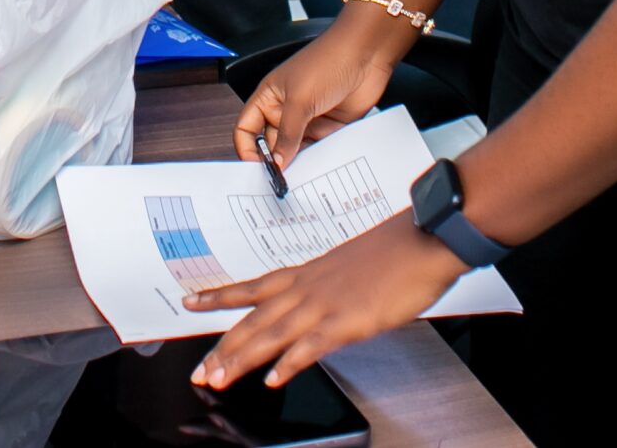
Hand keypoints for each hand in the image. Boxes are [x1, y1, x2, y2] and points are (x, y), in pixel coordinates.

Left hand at [187, 212, 470, 391]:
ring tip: (217, 378)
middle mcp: (309, 287)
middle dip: (223, 346)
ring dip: (242, 359)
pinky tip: (273, 380)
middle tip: (198, 370)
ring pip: (272, 333)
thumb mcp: (350, 267)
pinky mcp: (349, 320)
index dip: (221, 296)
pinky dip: (290, 363)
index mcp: (309, 273)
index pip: (254, 287)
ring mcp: (326, 304)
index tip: (192, 302)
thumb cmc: (395, 251)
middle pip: (255, 318)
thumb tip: (321, 303)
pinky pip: (312, 345)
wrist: (424, 237)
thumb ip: (330, 286)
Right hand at [233, 25, 397, 170]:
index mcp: (269, 98)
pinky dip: (318, 162)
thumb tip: (277, 163)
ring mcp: (308, 121)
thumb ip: (287, 134)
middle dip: (275, 163)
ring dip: (298, 165)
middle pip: (271, 145)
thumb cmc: (327, 61)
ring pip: (296, 152)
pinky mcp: (329, 128)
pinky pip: (319, 151)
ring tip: (301, 180)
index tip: (256, 168)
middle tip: (280, 182)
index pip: (247, 129)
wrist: (366, 55)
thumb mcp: (300, 100)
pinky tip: (320, 170)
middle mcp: (286, 111)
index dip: (247, 149)